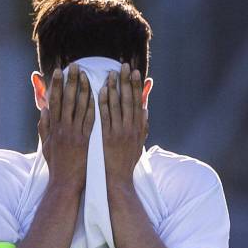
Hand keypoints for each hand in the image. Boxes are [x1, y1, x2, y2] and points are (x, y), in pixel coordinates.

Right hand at [39, 66, 93, 193]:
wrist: (65, 183)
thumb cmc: (57, 165)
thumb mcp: (45, 145)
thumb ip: (43, 127)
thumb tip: (44, 110)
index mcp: (52, 128)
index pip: (53, 101)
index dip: (56, 85)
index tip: (59, 71)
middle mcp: (62, 128)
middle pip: (66, 99)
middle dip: (70, 81)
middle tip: (75, 66)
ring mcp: (73, 134)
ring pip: (78, 107)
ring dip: (83, 89)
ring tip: (87, 75)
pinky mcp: (84, 141)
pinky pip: (89, 120)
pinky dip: (92, 107)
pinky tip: (98, 95)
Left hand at [99, 63, 147, 187]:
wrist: (118, 181)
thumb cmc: (126, 163)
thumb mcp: (139, 143)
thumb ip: (142, 125)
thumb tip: (145, 110)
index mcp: (139, 129)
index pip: (138, 103)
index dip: (137, 86)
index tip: (135, 72)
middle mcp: (131, 129)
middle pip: (130, 100)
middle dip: (127, 82)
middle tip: (124, 66)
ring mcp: (120, 133)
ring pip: (118, 106)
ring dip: (115, 88)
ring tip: (111, 73)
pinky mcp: (108, 138)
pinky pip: (106, 116)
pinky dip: (105, 103)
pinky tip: (102, 91)